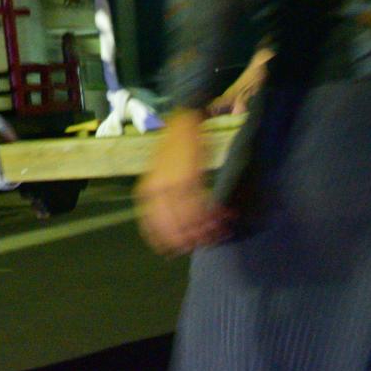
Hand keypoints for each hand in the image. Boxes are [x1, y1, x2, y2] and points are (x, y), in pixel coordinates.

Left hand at [135, 110, 231, 255]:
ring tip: (218, 235)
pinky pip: (201, 203)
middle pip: (172, 227)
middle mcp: (157, 189)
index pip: (152, 226)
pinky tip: (224, 217)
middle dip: (189, 240)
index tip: (175, 252)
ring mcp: (173, 183)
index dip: (165, 241)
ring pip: (189, 219)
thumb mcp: (158, 174)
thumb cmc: (172, 149)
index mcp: (147, 191)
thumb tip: (174, 224)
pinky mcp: (190, 175)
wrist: (182, 119)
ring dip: (206, 230)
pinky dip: (214, 214)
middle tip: (202, 245)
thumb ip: (162, 198)